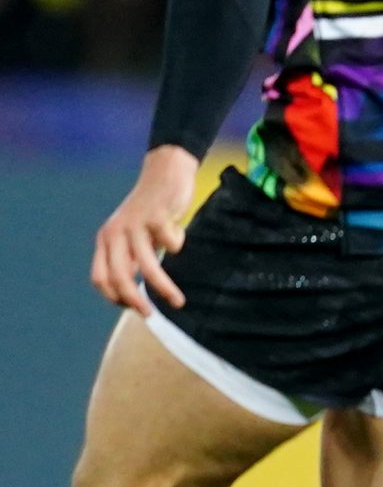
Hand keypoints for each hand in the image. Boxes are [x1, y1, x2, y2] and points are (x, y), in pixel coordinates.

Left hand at [91, 146, 198, 314]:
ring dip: (162, 287)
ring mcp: (135, 224)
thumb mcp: (131, 234)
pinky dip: (177, 245)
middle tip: (150, 315)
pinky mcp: (157, 216)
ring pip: (147, 266)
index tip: (134, 308)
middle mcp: (115, 233)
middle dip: (135, 301)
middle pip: (119, 277)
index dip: (114, 298)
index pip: (100, 278)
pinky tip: (178, 236)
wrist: (164, 172)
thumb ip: (128, 257)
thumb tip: (131, 294)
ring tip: (177, 300)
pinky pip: (170, 243)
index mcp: (105, 239)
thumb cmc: (151, 209)